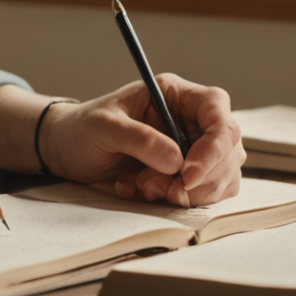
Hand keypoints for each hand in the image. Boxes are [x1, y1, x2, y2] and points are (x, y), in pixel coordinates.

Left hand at [39, 74, 242, 205]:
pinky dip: (182, 201)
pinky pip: (207, 193)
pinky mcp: (189, 175)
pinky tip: (145, 192)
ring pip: (223, 175)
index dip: (214, 143)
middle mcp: (191, 120)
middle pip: (228, 148)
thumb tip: (178, 161)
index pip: (217, 109)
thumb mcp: (103, 127)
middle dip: (199, 177)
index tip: (189, 173)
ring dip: (188, 192)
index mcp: (175, 95)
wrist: (67, 151)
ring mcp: (195, 148)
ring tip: (145, 187)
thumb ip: (140, 139)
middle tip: (158, 188)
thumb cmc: (83, 129)